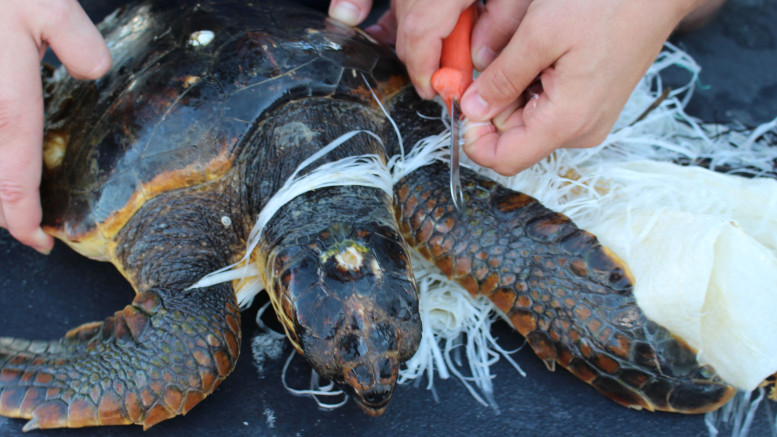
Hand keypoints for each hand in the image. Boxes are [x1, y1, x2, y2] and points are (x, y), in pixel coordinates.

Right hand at [0, 0, 110, 252]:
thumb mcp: (43, 3)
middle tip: (30, 222)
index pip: (13, 181)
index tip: (39, 243)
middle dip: (5, 211)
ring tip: (13, 197)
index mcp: (5, 107)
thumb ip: (75, 40)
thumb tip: (95, 72)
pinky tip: (5, 150)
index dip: (24, 221)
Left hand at [330, 0, 703, 176]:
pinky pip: (546, 105)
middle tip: (498, 56)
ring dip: (513, 87)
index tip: (463, 102)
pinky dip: (532, 82)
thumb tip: (472, 110)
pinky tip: (542, 52)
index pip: (503, 159)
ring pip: (526, 118)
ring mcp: (587, 119)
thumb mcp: (541, 34)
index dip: (473, 137)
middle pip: (512, 136)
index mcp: (566, 122)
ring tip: (527, 47)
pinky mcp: (590, 105)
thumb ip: (502, 78)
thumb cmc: (607, 5)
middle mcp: (579, 131)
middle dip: (494, 100)